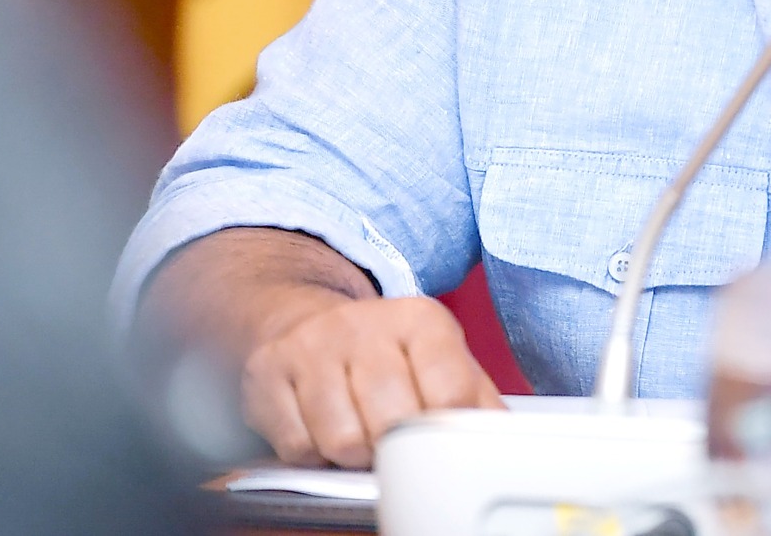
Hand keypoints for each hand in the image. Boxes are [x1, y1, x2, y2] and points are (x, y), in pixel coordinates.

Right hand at [241, 292, 504, 466]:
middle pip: (395, 423)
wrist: (300, 316)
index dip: (444, 430)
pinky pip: (298, 448)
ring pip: (344, 441)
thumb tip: (503, 436)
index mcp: (420, 319)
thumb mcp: (437, 356)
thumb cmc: (381, 350)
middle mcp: (365, 325)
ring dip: (353, 454)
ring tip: (357, 431)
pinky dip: (312, 454)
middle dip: (396, 446)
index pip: (450, 394)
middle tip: (392, 438)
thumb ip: (475, 395)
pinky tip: (319, 428)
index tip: (437, 436)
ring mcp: (313, 346)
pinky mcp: (267, 372)